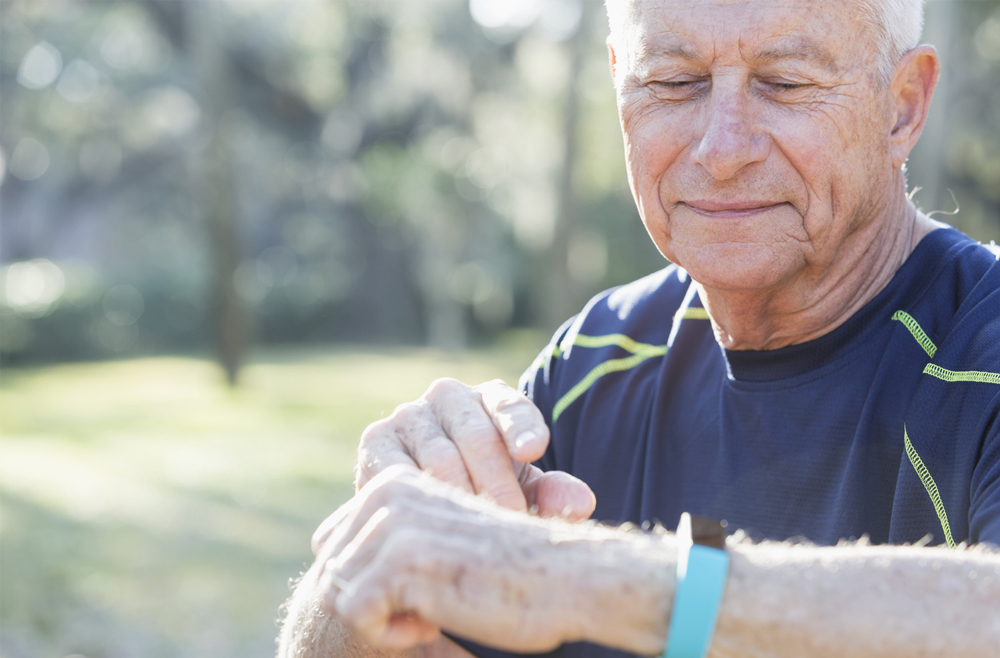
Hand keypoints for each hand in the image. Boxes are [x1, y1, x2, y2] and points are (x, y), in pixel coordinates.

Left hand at [314, 466, 596, 651]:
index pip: (334, 542)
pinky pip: (356, 614)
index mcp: (393, 480)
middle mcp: (388, 491)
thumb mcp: (436, 537)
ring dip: (386, 617)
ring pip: (342, 592)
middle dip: (376, 600)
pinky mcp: (401, 558)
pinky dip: (392, 634)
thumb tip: (318, 538)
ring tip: (438, 607)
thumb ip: (384, 531)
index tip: (426, 584)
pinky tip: (435, 620)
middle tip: (434, 601)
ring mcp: (394, 521)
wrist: (566, 579)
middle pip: (334, 569)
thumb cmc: (506, 567)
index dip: (374, 582)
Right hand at [349, 378, 594, 522]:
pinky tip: (433, 527)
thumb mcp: (524, 495)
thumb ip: (553, 495)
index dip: (521, 426)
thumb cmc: (486, 497)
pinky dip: (418, 500)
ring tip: (479, 535)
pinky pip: (398, 470)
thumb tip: (580, 503)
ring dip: (461, 497)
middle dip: (497, 484)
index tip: (533, 451)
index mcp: (490, 399)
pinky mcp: (375, 441)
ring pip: (439, 456)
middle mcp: (447, 396)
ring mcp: (408, 415)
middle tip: (509, 522)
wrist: (419, 512)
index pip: (509, 406)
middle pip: (477, 436)